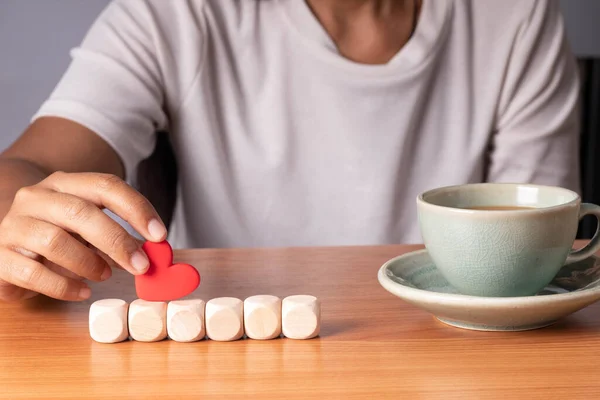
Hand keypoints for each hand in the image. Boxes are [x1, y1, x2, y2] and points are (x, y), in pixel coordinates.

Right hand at [0, 172, 166, 301]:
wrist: (3, 242)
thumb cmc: (57, 235)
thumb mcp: (88, 228)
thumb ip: (118, 236)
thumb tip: (153, 255)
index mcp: (66, 183)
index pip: (106, 186)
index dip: (136, 209)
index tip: (160, 235)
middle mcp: (37, 197)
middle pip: (82, 212)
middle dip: (118, 241)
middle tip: (141, 265)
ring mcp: (14, 225)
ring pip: (55, 241)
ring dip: (89, 262)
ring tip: (105, 275)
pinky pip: (32, 273)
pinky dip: (63, 286)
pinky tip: (82, 292)